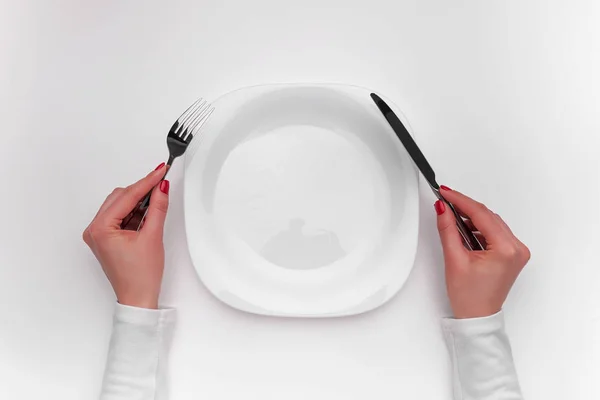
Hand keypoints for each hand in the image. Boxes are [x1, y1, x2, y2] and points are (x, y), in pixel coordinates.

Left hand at [83, 164, 169, 308]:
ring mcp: (99, 234)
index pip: (126, 197)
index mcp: (100, 229)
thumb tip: (161, 188)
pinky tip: (149, 212)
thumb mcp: (152, 237)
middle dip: (141, 190)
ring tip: (157, 200)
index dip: (146, 182)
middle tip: (162, 183)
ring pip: (120, 205)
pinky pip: (121, 216)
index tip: (160, 171)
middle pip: (120, 197)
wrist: (138, 297)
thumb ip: (157, 208)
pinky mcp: (107, 238)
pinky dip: (135, 212)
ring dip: (139, 201)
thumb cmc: (140, 276)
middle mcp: (95, 230)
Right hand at [435, 186, 529, 318]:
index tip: (445, 193)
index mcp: (506, 250)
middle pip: (488, 216)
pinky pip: (495, 232)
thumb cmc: (469, 296)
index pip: (481, 215)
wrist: (477, 316)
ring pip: (492, 222)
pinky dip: (479, 228)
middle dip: (465, 207)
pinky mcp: (512, 254)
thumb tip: (443, 208)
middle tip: (445, 200)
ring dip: (472, 217)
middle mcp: (517, 249)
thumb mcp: (454, 259)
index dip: (460, 201)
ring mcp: (517, 251)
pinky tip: (464, 228)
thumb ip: (448, 229)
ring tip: (452, 216)